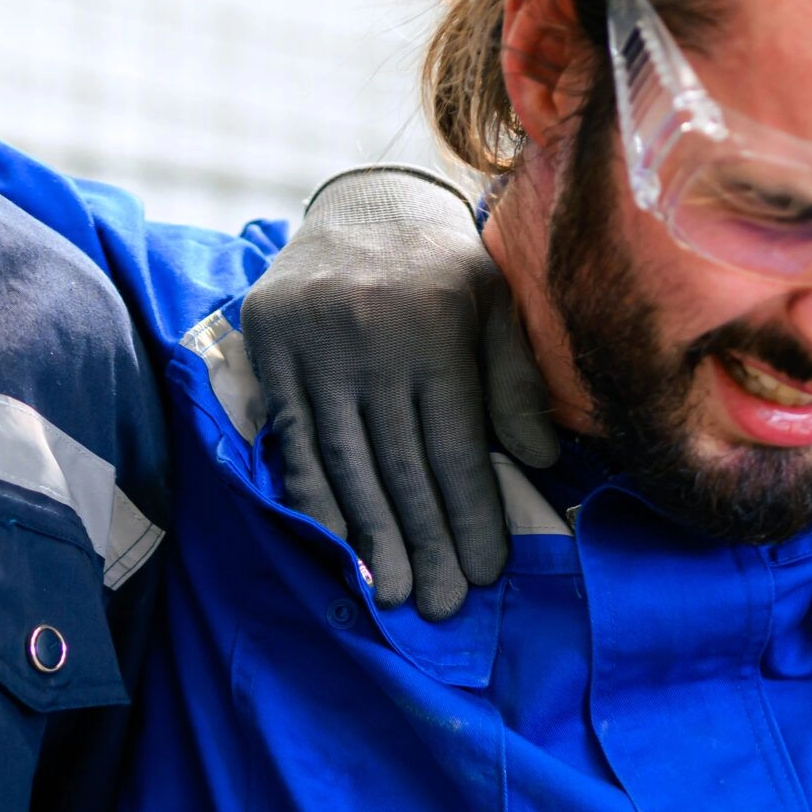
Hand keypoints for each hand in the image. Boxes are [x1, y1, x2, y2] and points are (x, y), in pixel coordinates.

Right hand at [243, 165, 555, 619]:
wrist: (363, 206)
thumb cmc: (446, 270)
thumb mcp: (497, 305)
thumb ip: (516, 382)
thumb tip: (541, 461)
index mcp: (436, 324)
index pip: (455, 444)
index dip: (469, 515)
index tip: (483, 572)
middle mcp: (370, 335)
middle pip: (399, 465)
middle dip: (423, 543)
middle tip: (438, 605)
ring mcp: (313, 344)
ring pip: (344, 460)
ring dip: (368, 536)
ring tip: (390, 591)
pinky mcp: (270, 350)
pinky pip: (293, 440)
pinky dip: (313, 498)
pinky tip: (336, 544)